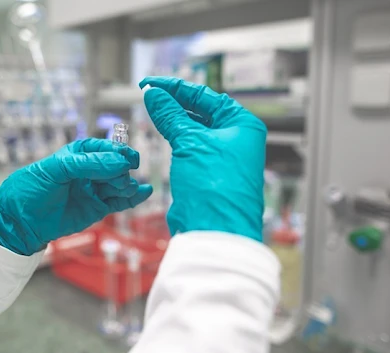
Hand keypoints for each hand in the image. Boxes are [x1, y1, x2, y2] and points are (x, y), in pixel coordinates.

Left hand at [0, 138, 152, 254]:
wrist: (19, 221)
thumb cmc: (31, 188)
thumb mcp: (56, 169)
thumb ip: (88, 164)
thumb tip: (120, 163)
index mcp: (79, 154)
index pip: (105, 148)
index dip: (117, 152)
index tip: (126, 159)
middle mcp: (90, 170)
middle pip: (116, 166)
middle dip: (121, 170)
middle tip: (119, 178)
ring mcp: (95, 190)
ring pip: (120, 184)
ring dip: (127, 184)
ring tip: (125, 188)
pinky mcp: (98, 208)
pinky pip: (120, 202)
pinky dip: (133, 198)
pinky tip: (145, 192)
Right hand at [140, 77, 265, 241]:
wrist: (215, 232)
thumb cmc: (215, 186)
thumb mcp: (190, 142)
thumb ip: (170, 115)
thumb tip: (153, 95)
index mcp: (242, 124)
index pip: (205, 96)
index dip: (175, 88)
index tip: (151, 84)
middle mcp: (236, 138)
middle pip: (200, 111)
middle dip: (174, 102)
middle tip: (147, 95)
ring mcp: (223, 156)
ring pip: (193, 129)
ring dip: (172, 119)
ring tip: (151, 110)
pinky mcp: (209, 172)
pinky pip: (190, 148)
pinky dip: (174, 138)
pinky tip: (161, 132)